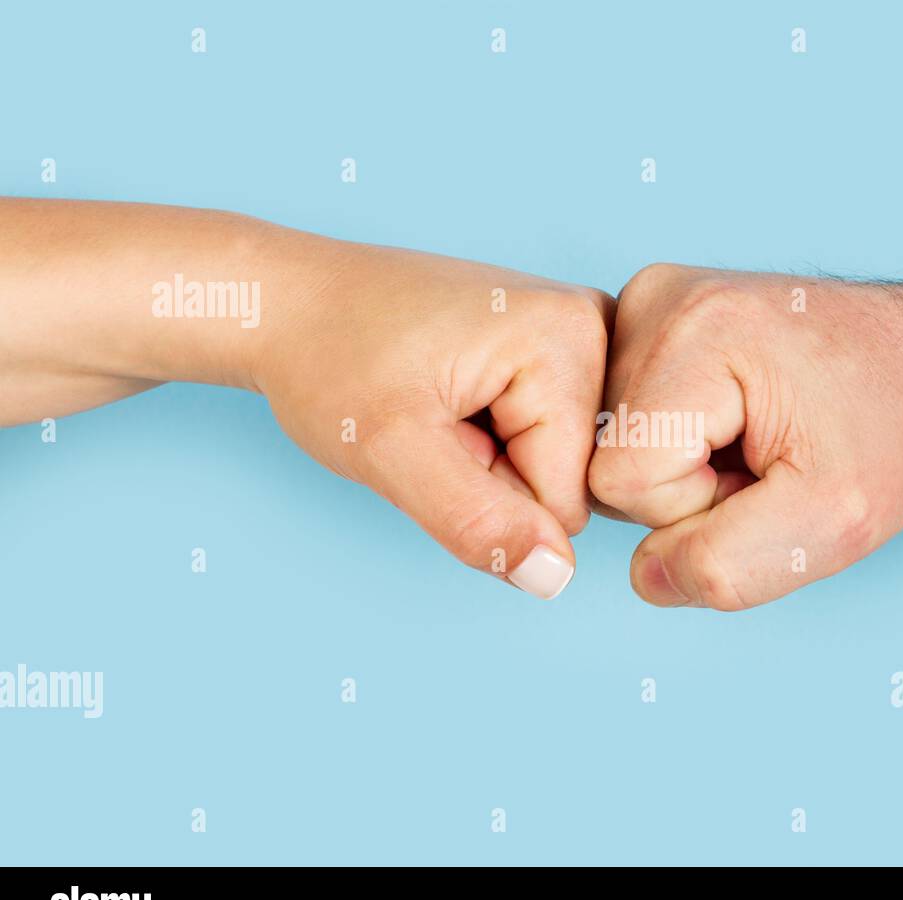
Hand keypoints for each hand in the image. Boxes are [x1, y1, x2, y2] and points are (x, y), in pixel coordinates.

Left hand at [255, 241, 612, 598]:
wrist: (291, 303)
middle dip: (499, 476)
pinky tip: (458, 397)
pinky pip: (551, 441)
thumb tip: (555, 577)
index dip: (490, 492)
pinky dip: (499, 439)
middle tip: (436, 421)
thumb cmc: (330, 357)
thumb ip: (474, 519)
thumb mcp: (389, 450)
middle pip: (577, 482)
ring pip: (563, 468)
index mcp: (573, 335)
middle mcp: (595, 324)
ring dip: (497, 460)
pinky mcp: (559, 346)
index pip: (569, 499)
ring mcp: (580, 332)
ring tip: (442, 406)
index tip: (437, 433)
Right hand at [588, 264, 902, 609]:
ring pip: (611, 443)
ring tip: (757, 437)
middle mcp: (657, 298)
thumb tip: (646, 574)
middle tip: (768, 457)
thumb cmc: (892, 432)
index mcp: (697, 332)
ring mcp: (649, 299)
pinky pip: (624, 418)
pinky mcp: (651, 313)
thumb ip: (727, 565)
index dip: (694, 507)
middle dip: (687, 486)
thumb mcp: (834, 522)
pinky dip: (677, 439)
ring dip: (682, 466)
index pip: (620, 481)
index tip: (768, 473)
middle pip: (607, 459)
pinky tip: (736, 421)